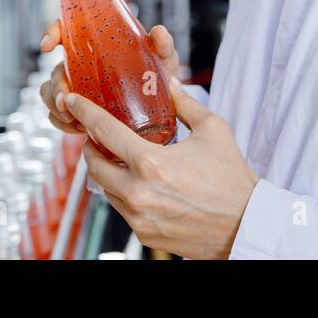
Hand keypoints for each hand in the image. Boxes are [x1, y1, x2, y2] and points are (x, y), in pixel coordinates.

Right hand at [38, 19, 180, 135]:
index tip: (48, 46)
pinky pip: (58, 116)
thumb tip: (159, 32)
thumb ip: (162, 46)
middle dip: (55, 86)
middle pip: (56, 70)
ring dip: (55, 107)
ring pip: (50, 93)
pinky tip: (78, 128)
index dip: (52, 33)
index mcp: (96, 45)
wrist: (161, 110)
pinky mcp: (79, 110)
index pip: (67, 31)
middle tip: (65, 100)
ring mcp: (78, 89)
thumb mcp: (162, 60)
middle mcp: (82, 65)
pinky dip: (62, 123)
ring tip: (72, 119)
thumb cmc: (158, 77)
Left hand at [64, 78, 259, 260]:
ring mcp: (139, 217)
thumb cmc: (232, 178)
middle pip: (94, 164)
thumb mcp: (212, 130)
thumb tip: (169, 83)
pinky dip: (121, 193)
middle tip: (97, 136)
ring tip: (117, 158)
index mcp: (151, 163)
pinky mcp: (144, 234)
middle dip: (90, 147)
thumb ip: (185, 103)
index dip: (84, 112)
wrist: (245, 225)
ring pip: (104, 189)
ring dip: (105, 171)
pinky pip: (120, 209)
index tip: (72, 101)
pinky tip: (135, 182)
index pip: (104, 131)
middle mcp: (139, 192)